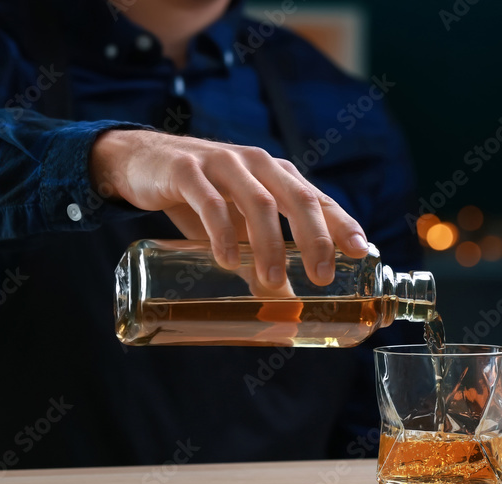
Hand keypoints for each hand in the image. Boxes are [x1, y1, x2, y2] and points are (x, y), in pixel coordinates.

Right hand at [90, 130, 368, 288]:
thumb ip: (262, 260)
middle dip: (315, 239)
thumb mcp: (237, 229)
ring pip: (259, 203)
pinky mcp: (187, 171)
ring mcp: (224, 165)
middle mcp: (258, 165)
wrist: (140, 161)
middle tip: (322, 277)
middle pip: (298, 199)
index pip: (319, 199)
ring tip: (273, 280)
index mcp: (277, 176)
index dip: (342, 224)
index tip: (360, 252)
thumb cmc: (200, 196)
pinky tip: (227, 260)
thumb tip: (290, 304)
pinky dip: (222, 232)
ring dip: (270, 244)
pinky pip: (210, 203)